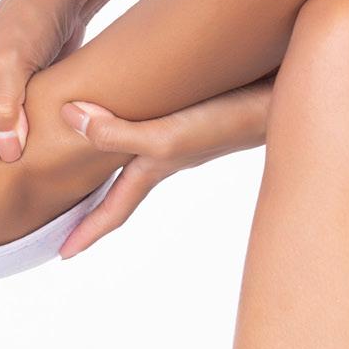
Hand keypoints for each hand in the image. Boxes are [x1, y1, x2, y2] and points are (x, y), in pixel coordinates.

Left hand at [56, 79, 273, 257]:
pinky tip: (133, 102)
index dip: (86, 232)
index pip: (113, 210)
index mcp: (154, 168)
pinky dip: (134, 118)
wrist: (288, 93)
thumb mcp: (166, 137)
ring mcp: (186, 131)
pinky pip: (154, 117)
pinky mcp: (198, 103)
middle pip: (121, 185)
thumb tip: (68, 118)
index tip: (61, 255)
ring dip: (111, 156)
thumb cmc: (228, 122)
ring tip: (83, 154)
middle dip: (93, 200)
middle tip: (61, 208)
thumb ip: (114, 133)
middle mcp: (168, 153)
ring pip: (136, 150)